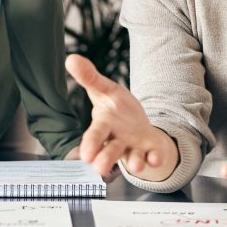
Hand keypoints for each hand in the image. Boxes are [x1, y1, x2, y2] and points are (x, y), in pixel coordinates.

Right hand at [65, 54, 177, 178]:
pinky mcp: (151, 151)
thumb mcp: (105, 90)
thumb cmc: (118, 111)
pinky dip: (155, 159)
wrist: (140, 128)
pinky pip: (154, 157)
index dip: (90, 144)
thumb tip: (70, 58)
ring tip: (136, 165)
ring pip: (132, 158)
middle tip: (99, 168)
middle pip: (110, 151)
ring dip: (135, 162)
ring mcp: (134, 148)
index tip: (85, 156)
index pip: (95, 135)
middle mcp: (117, 141)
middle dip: (106, 159)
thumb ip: (89, 78)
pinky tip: (155, 159)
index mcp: (104, 126)